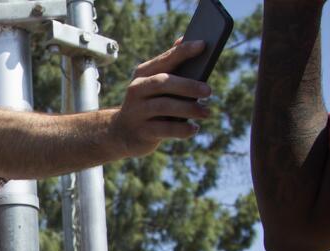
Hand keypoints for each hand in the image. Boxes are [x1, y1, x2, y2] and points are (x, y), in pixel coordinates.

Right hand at [104, 40, 212, 158]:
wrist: (121, 133)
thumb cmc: (148, 103)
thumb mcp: (155, 84)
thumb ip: (170, 64)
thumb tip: (184, 38)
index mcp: (143, 74)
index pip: (165, 59)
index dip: (183, 51)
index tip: (203, 45)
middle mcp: (137, 90)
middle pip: (164, 83)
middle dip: (188, 85)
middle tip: (209, 91)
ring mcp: (137, 111)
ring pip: (164, 106)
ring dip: (188, 109)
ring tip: (206, 112)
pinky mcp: (141, 131)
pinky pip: (165, 129)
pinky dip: (182, 129)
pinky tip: (194, 129)